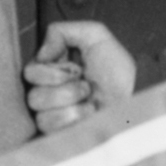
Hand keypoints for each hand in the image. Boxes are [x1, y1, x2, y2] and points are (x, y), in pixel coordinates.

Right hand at [23, 19, 136, 133]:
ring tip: (89, 99)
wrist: (135, 96)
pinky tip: (88, 113)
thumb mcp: (95, 36)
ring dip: (69, 100)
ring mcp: (55, 116)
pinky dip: (73, 116)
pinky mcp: (60, 134)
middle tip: (85, 84)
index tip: (75, 68)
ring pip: (40, 110)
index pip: (30, 72)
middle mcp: (51, 94)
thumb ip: (61, 31)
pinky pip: (49, 126)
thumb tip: (40, 53)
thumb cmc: (120, 71)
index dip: (50, 70)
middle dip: (62, 85)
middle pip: (32, 93)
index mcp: (55, 72)